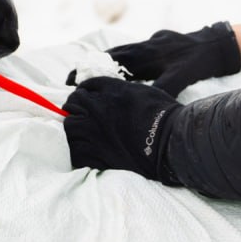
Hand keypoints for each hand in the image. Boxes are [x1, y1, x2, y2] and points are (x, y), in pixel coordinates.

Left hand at [63, 77, 179, 181]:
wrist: (170, 142)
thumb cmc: (164, 114)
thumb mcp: (144, 91)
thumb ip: (124, 90)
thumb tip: (114, 94)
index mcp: (112, 91)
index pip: (86, 86)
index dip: (85, 91)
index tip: (86, 97)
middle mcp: (99, 109)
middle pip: (73, 104)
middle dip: (74, 107)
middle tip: (79, 113)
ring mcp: (96, 133)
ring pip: (69, 126)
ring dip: (73, 127)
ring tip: (80, 132)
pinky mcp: (98, 155)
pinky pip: (75, 152)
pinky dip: (77, 150)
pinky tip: (84, 150)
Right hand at [75, 22, 239, 96]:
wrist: (219, 43)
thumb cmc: (198, 61)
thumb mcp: (179, 78)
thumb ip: (160, 90)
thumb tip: (139, 105)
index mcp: (146, 52)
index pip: (111, 60)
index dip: (91, 69)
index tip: (73, 79)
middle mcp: (145, 45)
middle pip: (112, 55)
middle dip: (92, 67)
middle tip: (73, 81)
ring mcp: (152, 43)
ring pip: (124, 54)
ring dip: (108, 65)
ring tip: (91, 80)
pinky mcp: (159, 44)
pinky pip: (136, 54)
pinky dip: (125, 63)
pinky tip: (123, 75)